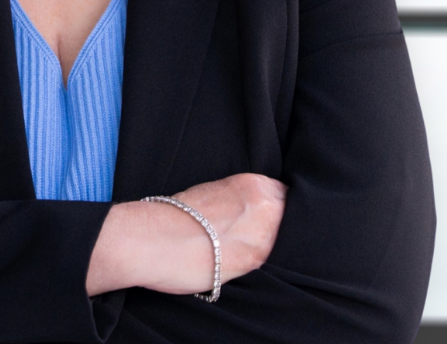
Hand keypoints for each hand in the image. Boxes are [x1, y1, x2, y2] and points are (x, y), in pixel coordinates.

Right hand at [164, 173, 287, 287]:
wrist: (156, 238)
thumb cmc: (175, 216)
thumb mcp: (211, 193)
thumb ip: (237, 202)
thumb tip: (245, 217)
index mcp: (251, 183)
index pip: (283, 194)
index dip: (276, 208)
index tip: (267, 217)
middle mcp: (264, 204)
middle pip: (289, 216)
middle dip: (280, 226)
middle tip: (259, 236)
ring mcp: (264, 234)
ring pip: (284, 240)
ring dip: (273, 245)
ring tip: (247, 250)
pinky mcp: (256, 261)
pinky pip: (271, 262)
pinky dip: (262, 261)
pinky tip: (244, 263)